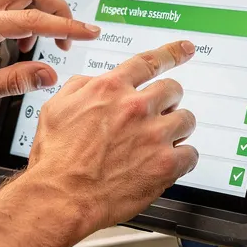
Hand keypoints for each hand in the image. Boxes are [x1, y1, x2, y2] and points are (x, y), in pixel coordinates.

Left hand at [0, 0, 100, 112]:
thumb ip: (13, 82)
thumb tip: (48, 74)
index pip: (31, 20)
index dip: (65, 26)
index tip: (87, 32)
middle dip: (57, 7)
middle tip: (64, 37)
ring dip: (38, 1)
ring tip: (34, 39)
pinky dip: (21, 0)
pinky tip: (17, 29)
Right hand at [25, 41, 199, 234]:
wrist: (61, 197)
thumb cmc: (55, 159)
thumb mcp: (55, 109)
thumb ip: (79, 87)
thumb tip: (93, 81)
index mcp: (109, 89)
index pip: (149, 61)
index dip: (172, 53)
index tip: (185, 49)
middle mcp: (135, 107)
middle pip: (173, 90)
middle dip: (168, 101)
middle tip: (159, 114)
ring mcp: (154, 135)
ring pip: (186, 120)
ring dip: (176, 129)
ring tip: (160, 142)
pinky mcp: (166, 164)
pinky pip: (191, 154)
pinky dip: (183, 159)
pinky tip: (167, 163)